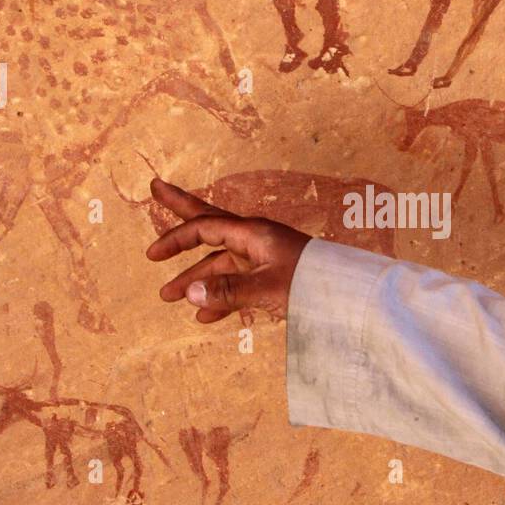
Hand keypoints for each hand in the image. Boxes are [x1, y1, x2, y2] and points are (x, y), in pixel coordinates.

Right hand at [145, 178, 311, 322]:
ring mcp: (263, 257)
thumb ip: (229, 291)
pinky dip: (221, 298)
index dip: (177, 239)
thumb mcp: (269, 288)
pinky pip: (239, 284)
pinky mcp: (273, 277)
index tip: (153, 255)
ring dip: (196, 279)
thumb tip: (190, 294)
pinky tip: (206, 316)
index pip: (205, 227)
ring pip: (222, 264)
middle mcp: (255, 239)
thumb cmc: (314, 284)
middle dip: (181, 211)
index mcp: (253, 233)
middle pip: (210, 223)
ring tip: (169, 296)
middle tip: (156, 188)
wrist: (352, 294)